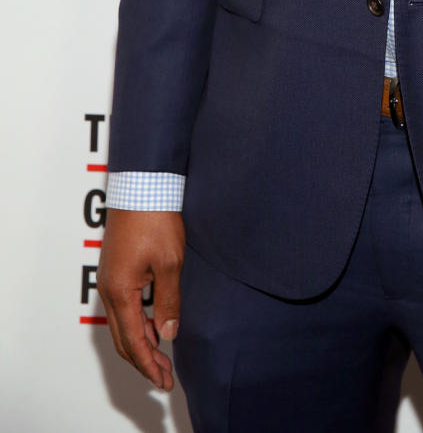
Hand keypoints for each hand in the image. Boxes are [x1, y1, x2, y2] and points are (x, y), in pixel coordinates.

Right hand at [98, 209, 184, 390]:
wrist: (142, 185)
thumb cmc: (156, 218)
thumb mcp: (170, 262)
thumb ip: (168, 301)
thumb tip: (169, 332)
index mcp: (120, 291)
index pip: (134, 340)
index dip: (149, 364)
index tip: (163, 380)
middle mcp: (109, 289)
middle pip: (123, 338)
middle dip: (143, 360)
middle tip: (164, 376)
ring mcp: (110, 278)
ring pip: (122, 323)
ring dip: (141, 342)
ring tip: (163, 355)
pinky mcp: (116, 268)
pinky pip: (124, 306)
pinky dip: (138, 322)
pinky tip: (156, 325)